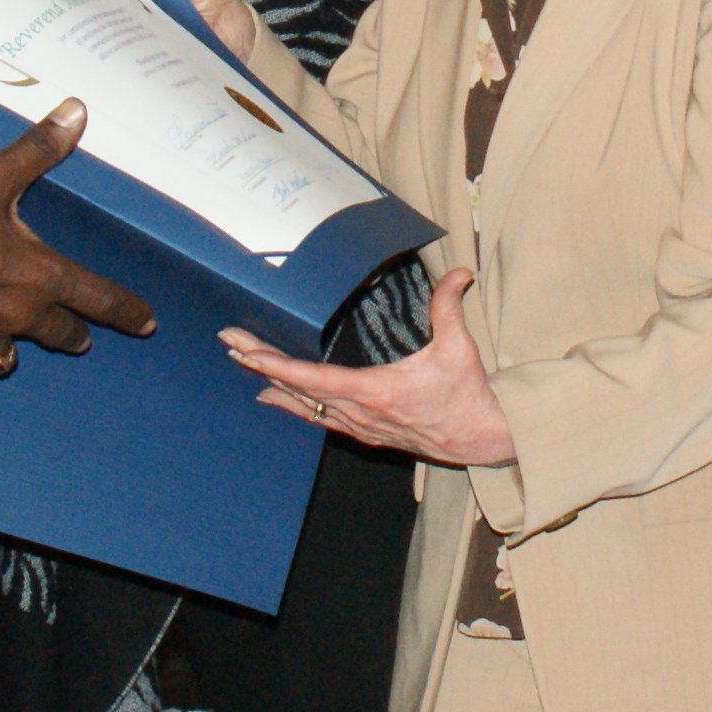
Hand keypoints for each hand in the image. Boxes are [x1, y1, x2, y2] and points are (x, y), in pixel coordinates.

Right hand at [0, 100, 156, 365]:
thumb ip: (34, 150)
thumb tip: (76, 113)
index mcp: (40, 277)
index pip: (97, 296)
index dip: (125, 309)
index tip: (146, 322)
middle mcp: (18, 315)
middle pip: (57, 332)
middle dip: (71, 335)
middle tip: (81, 340)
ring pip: (8, 356)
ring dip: (14, 352)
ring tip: (13, 353)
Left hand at [222, 267, 514, 464]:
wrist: (481, 439)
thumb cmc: (467, 396)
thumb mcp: (460, 349)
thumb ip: (450, 307)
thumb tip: (460, 272)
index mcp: (374, 391)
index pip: (313, 379)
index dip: (276, 365)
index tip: (247, 353)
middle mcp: (359, 413)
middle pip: (298, 389)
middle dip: (261, 365)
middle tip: (230, 345)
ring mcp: (360, 425)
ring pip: (305, 406)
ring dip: (272, 384)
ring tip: (242, 366)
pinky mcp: (367, 432)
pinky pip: (320, 419)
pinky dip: (293, 406)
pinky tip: (274, 398)